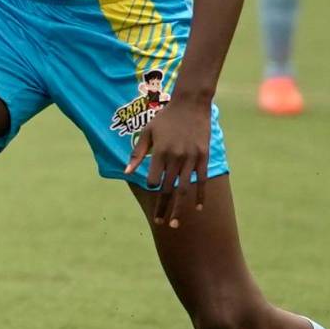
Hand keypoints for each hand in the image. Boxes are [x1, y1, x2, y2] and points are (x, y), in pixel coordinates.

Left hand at [124, 98, 209, 228]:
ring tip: (175, 224)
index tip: (150, 189)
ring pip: (185, 189)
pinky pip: (202, 181)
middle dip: (163, 208)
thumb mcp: (147, 132)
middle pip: (168, 189)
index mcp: (161, 153)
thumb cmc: (165, 118)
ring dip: (180, 208)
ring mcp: (191, 159)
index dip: (151, 186)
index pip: (153, 180)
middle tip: (159, 223)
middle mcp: (176, 158)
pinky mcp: (203, 158)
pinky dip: (200, 196)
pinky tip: (197, 208)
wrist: (191, 104)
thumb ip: (137, 153)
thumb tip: (126, 171)